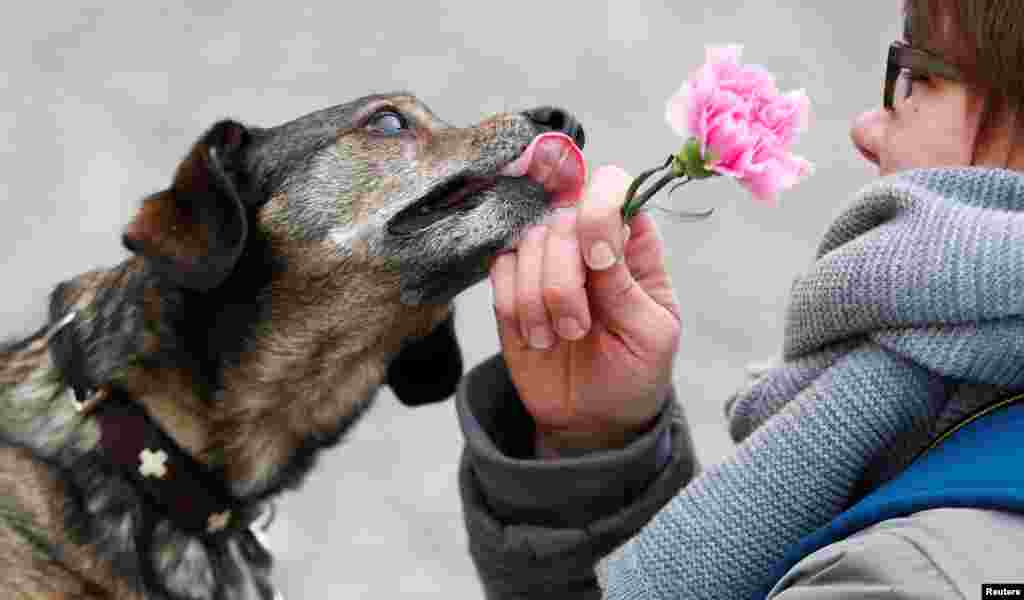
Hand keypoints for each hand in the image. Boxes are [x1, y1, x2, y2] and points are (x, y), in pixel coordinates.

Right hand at [488, 165, 681, 455]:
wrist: (593, 419)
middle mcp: (587, 242)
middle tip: (578, 328)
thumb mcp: (650, 333)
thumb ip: (625, 283)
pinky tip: (537, 336)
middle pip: (561, 218)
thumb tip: (599, 235)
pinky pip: (499, 271)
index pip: (612, 187)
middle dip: (564, 279)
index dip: (598, 212)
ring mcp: (547, 262)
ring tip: (560, 337)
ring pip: (526, 243)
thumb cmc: (635, 373)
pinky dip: (514, 306)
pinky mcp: (513, 286)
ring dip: (539, 299)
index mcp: (633, 245)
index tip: (598, 261)